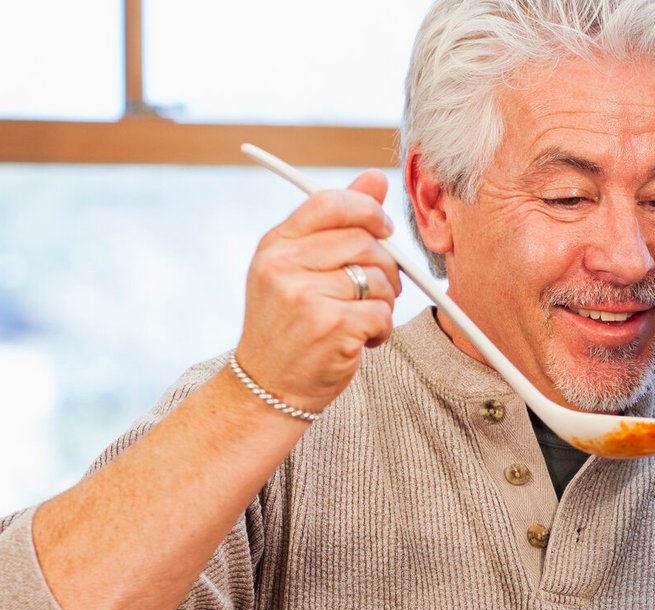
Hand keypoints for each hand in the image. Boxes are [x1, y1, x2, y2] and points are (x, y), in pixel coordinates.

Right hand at [235, 169, 403, 412]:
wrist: (269, 386)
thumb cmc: (290, 326)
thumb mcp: (298, 268)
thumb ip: (336, 223)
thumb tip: (376, 177)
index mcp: (276, 245)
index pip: (330, 202)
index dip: (368, 210)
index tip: (383, 230)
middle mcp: (284, 266)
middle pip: (365, 241)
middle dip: (386, 266)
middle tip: (379, 289)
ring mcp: (307, 296)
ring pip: (378, 279)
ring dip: (384, 302)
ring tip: (362, 318)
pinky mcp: (331, 327)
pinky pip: (383, 313)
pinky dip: (382, 329)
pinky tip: (361, 339)